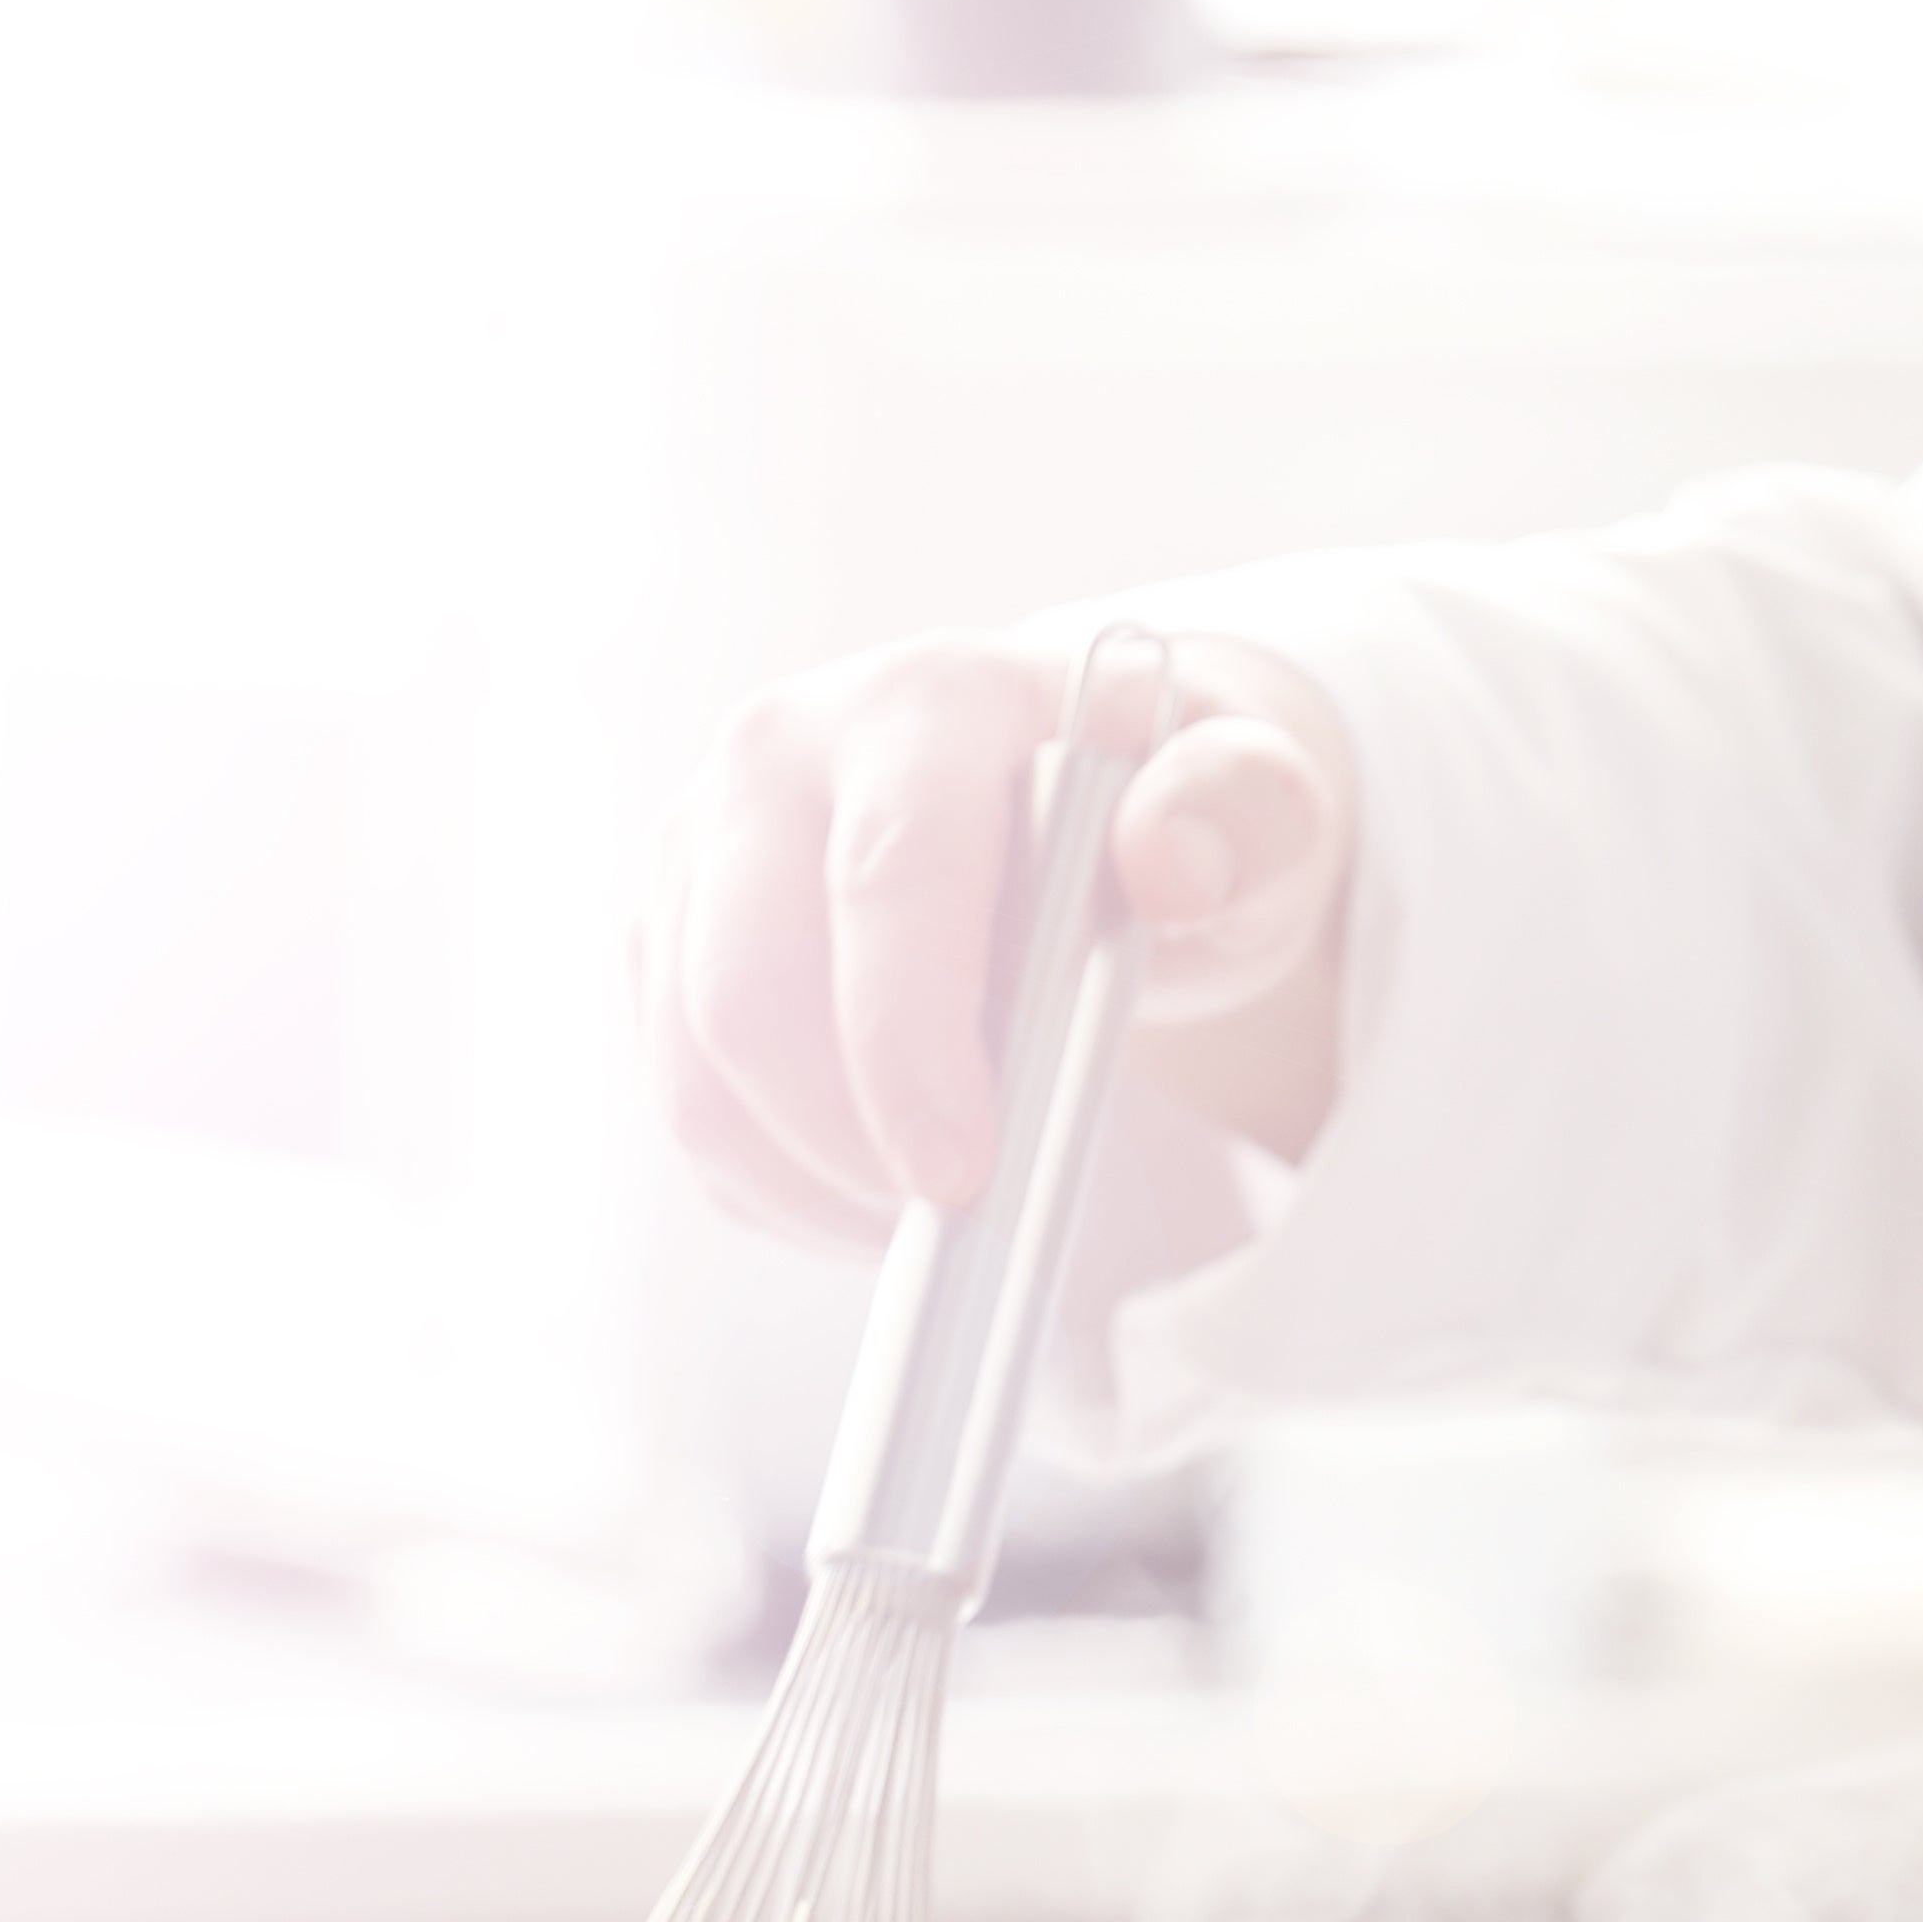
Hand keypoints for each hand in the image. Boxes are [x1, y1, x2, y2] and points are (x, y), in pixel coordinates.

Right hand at [654, 629, 1355, 1250]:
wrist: (1084, 808)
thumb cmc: (1166, 817)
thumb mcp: (1254, 804)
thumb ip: (1243, 813)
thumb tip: (1168, 864)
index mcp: (923, 704)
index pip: (884, 879)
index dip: (909, 1043)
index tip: (962, 1174)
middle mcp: (777, 755)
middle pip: (748, 991)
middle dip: (848, 1141)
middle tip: (958, 1217)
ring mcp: (700, 850)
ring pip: (695, 1067)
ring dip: (809, 1180)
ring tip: (927, 1217)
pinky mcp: (668, 941)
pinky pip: (688, 1105)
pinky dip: (780, 1185)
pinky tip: (874, 1192)